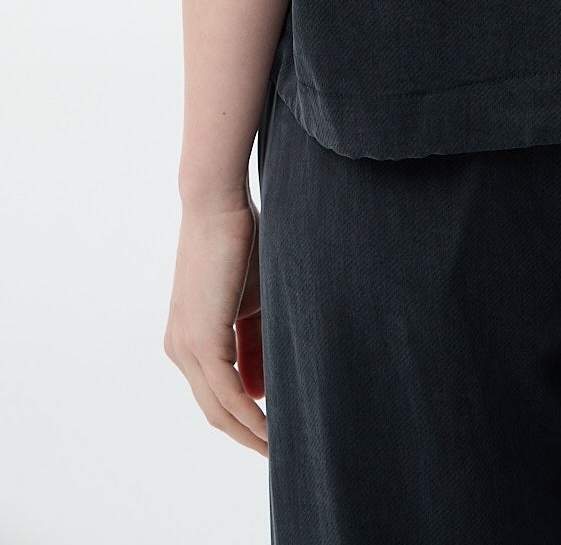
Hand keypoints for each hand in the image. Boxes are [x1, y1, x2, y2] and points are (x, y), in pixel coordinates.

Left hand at [164, 194, 268, 453]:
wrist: (219, 204)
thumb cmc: (242, 243)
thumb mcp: (254, 302)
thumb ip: (255, 345)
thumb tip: (262, 391)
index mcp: (191, 339)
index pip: (218, 393)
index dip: (247, 418)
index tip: (278, 432)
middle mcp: (181, 349)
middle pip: (215, 410)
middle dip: (249, 435)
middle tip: (282, 452)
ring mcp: (187, 346)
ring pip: (219, 408)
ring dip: (251, 432)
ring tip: (282, 447)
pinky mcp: (201, 339)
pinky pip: (226, 392)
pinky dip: (250, 414)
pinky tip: (272, 427)